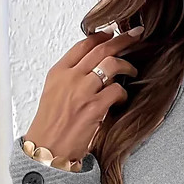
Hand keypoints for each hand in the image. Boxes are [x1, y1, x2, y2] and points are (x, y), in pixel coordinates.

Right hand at [23, 26, 143, 158]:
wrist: (47, 149)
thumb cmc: (51, 126)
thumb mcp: (54, 94)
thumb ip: (70, 78)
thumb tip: (90, 69)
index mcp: (59, 72)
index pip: (83, 45)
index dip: (101, 36)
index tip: (112, 33)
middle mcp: (70, 77)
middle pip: (100, 49)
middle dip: (121, 39)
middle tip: (135, 35)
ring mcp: (82, 91)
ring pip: (111, 64)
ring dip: (126, 65)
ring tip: (133, 69)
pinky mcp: (94, 108)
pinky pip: (117, 90)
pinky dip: (123, 93)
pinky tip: (121, 98)